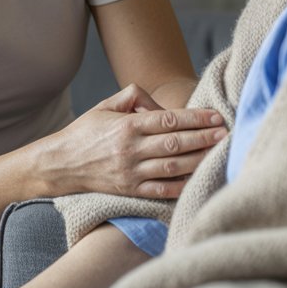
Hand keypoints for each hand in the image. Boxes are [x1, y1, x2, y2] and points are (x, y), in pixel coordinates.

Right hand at [40, 84, 226, 198]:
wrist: (60, 165)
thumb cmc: (85, 133)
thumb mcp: (104, 106)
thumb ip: (133, 97)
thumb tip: (160, 103)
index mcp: (127, 125)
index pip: (168, 120)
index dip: (195, 118)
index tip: (215, 116)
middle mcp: (131, 149)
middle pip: (175, 143)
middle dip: (203, 138)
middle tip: (226, 133)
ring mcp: (131, 172)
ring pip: (172, 167)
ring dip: (198, 159)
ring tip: (218, 153)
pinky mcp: (130, 190)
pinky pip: (161, 189)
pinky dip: (181, 185)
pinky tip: (198, 178)